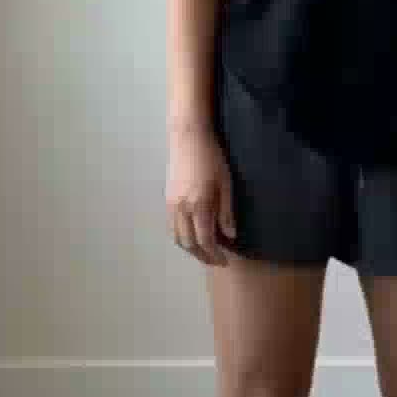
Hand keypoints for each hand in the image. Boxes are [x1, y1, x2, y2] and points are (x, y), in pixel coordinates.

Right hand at [166, 123, 236, 264]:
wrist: (188, 136)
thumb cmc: (212, 156)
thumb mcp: (226, 182)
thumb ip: (226, 211)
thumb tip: (230, 236)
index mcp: (198, 205)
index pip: (205, 241)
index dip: (215, 255)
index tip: (225, 261)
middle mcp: (181, 209)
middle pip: (189, 244)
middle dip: (202, 256)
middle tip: (216, 260)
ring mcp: (171, 205)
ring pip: (177, 238)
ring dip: (190, 249)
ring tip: (205, 251)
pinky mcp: (166, 199)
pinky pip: (171, 228)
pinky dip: (181, 238)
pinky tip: (192, 235)